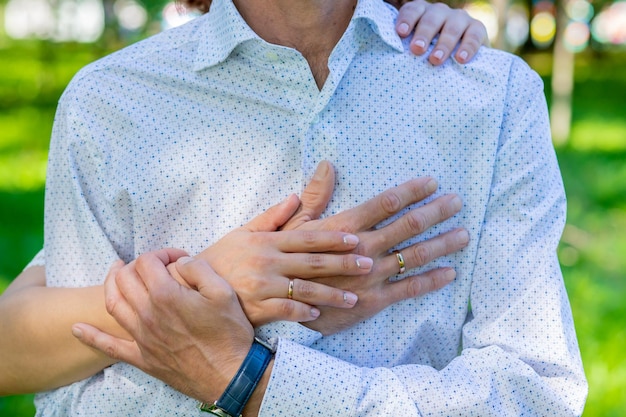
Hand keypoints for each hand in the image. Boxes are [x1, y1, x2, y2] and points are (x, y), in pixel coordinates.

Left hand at [72, 251, 254, 403]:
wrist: (230, 375)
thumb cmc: (229, 333)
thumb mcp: (223, 292)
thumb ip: (198, 268)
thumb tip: (180, 262)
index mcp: (166, 295)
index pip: (148, 261)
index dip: (162, 253)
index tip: (178, 258)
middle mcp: (148, 314)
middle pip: (125, 278)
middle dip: (135, 263)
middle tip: (150, 264)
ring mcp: (141, 337)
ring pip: (113, 304)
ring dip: (110, 284)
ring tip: (116, 273)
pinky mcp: (142, 357)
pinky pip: (108, 347)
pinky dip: (90, 336)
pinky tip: (77, 328)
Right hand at [194, 188, 372, 326]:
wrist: (191, 284)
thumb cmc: (222, 257)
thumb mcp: (244, 232)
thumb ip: (272, 216)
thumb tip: (295, 197)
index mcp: (267, 241)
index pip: (307, 237)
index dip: (332, 238)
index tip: (355, 238)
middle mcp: (267, 262)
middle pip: (312, 262)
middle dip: (342, 263)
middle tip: (368, 264)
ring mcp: (261, 286)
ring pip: (303, 289)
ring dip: (331, 293)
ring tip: (354, 296)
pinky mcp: (255, 308)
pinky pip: (283, 311)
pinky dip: (302, 313)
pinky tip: (318, 315)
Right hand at [283, 168, 469, 334]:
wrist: (285, 306)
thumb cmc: (288, 261)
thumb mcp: (296, 227)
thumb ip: (315, 196)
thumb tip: (326, 166)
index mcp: (346, 227)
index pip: (385, 203)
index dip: (411, 191)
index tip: (431, 182)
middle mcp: (364, 248)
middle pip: (408, 226)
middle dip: (435, 212)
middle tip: (456, 202)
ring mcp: (372, 275)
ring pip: (415, 256)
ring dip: (441, 244)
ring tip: (463, 234)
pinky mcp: (375, 300)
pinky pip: (409, 289)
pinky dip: (431, 281)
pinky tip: (449, 273)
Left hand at [396, 0, 488, 64]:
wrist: (459, 58)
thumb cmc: (428, 54)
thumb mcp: (416, 48)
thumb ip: (405, 47)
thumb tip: (389, 58)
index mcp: (421, 13)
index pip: (412, 10)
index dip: (407, 20)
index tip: (401, 33)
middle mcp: (439, 12)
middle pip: (431, 18)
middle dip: (424, 34)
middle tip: (417, 49)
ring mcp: (459, 18)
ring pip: (452, 27)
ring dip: (443, 44)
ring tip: (435, 60)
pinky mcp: (477, 28)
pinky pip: (474, 35)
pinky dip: (468, 47)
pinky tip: (461, 59)